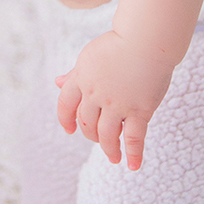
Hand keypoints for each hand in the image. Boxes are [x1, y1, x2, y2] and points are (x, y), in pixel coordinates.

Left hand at [55, 31, 172, 170]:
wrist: (146, 38)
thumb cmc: (120, 42)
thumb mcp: (90, 56)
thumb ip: (75, 74)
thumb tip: (57, 83)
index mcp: (81, 79)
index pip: (65, 106)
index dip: (66, 120)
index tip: (70, 129)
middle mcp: (96, 95)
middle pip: (87, 124)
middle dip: (91, 136)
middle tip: (100, 141)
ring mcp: (117, 105)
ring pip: (107, 136)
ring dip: (109, 149)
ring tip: (113, 157)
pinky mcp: (139, 110)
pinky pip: (134, 138)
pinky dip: (133, 154)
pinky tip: (132, 165)